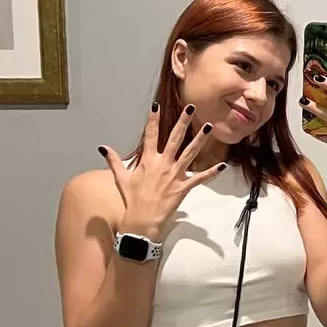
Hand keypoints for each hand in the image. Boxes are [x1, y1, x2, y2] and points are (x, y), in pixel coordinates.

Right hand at [97, 104, 226, 239]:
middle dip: (183, 121)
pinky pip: (199, 178)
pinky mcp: (183, 187)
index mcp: (148, 161)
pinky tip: (222, 166)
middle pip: (174, 138)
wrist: (142, 219)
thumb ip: (114, 161)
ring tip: (209, 127)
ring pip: (190, 153)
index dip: (153, 120)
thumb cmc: (132, 200)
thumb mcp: (121, 178)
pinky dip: (211, 172)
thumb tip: (103, 148)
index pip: (150, 135)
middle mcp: (163, 164)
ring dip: (200, 139)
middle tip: (191, 108)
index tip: (156, 106)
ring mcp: (174, 175)